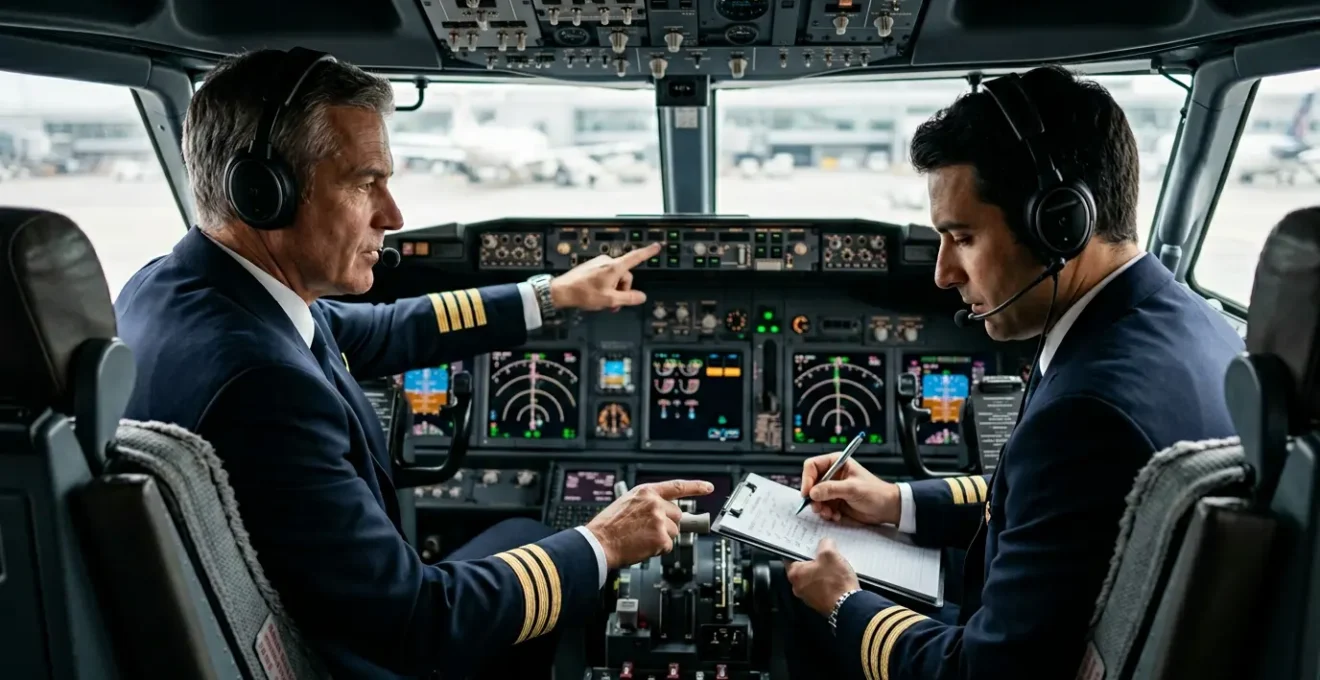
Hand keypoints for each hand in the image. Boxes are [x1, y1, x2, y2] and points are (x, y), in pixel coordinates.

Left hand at [548, 242, 662, 311]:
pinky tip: (597, 296)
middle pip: (625, 276)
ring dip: (613, 290)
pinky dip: (605, 287)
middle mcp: (607, 262)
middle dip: (622, 290)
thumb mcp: (610, 299)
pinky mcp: (592, 268)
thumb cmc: (582, 293)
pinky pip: (605, 277)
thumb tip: (641, 297)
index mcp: (614, 267)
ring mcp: (599, 264)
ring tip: (603, 301)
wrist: (562, 291)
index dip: (648, 252)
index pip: (636, 257)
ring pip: (615, 278)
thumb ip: (628, 298)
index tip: (657, 247)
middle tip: (614, 303)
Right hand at [585, 479, 713, 568]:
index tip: (708, 487)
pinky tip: (643, 546)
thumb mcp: (628, 503)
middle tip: (649, 530)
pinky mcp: (661, 538)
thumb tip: (665, 511)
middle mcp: (655, 503)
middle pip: (677, 515)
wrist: (599, 542)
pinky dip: (658, 550)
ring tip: (641, 538)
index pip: (677, 486)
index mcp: (646, 492)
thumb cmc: (609, 526)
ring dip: (662, 537)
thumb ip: (648, 503)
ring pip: (674, 531)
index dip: (695, 486)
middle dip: (668, 524)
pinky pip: (668, 546)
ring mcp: (659, 520)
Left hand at [785, 538, 860, 616]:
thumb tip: (825, 543)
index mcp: (795, 573)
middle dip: (813, 560)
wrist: (848, 606)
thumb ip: (825, 544)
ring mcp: (808, 596)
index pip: (791, 556)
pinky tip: (838, 577)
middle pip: (803, 567)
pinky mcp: (819, 602)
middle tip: (823, 553)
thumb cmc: (835, 582)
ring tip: (834, 565)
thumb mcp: (830, 554)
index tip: (807, 544)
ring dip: (821, 571)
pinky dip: (827, 582)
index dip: (800, 548)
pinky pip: (821, 588)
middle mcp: (798, 586)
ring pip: (812, 578)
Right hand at [800, 451, 899, 525]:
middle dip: (813, 497)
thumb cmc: (875, 492)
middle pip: (811, 483)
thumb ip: (832, 489)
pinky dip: (826, 513)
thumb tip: (813, 492)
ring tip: (829, 513)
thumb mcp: (853, 488)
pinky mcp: (834, 501)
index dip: (807, 478)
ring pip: (815, 498)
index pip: (812, 466)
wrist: (887, 508)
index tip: (807, 493)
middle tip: (818, 507)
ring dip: (820, 507)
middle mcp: (832, 475)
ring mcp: (832, 489)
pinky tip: (836, 515)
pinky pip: (822, 507)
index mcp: (836, 463)